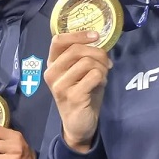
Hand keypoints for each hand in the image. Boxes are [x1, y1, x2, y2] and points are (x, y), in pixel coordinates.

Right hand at [44, 31, 111, 152]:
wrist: (79, 123)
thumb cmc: (81, 93)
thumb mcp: (80, 71)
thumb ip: (84, 56)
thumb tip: (99, 41)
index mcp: (52, 64)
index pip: (58, 40)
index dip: (78, 35)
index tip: (96, 36)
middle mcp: (51, 73)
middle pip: (76, 50)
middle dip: (98, 53)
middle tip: (107, 64)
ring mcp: (60, 86)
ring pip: (87, 62)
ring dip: (101, 67)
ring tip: (102, 76)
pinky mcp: (73, 96)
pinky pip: (94, 76)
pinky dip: (102, 78)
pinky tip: (101, 84)